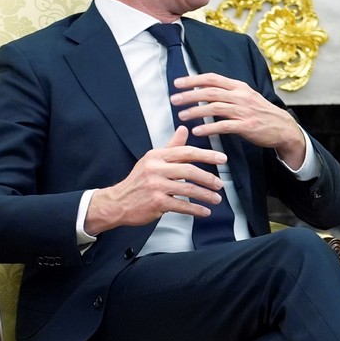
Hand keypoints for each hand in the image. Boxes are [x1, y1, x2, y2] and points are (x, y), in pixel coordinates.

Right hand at [84, 126, 226, 234]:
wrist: (117, 202)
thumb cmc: (139, 181)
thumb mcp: (153, 160)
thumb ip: (171, 146)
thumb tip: (184, 129)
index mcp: (156, 156)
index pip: (186, 152)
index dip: (207, 155)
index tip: (222, 158)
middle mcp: (155, 169)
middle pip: (189, 170)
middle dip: (208, 178)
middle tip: (220, 184)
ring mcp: (155, 186)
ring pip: (188, 189)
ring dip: (206, 195)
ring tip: (216, 199)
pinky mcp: (156, 202)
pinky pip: (182, 205)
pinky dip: (196, 209)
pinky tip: (205, 211)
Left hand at [170, 73, 306, 168]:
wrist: (283, 128)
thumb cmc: (262, 113)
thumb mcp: (248, 97)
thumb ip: (229, 93)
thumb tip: (206, 91)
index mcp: (240, 87)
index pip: (213, 78)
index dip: (193, 80)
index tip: (178, 83)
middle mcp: (241, 96)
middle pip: (210, 92)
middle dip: (189, 95)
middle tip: (174, 99)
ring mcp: (244, 111)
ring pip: (214, 108)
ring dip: (195, 111)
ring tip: (182, 116)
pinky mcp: (246, 126)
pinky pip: (224, 126)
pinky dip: (209, 128)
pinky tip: (198, 131)